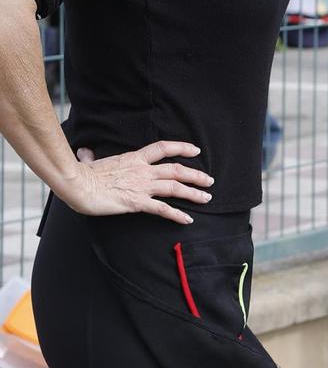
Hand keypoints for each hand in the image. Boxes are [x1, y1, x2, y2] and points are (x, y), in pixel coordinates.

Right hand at [62, 142, 214, 224]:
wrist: (77, 185)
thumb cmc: (82, 175)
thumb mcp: (89, 162)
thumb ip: (91, 158)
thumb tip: (84, 154)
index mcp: (133, 159)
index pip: (162, 148)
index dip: (181, 148)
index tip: (196, 151)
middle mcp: (142, 171)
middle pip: (176, 170)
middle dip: (196, 176)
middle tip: (209, 181)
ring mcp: (141, 186)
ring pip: (175, 188)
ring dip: (193, 194)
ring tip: (207, 198)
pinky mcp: (137, 202)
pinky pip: (162, 209)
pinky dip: (177, 215)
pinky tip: (188, 219)